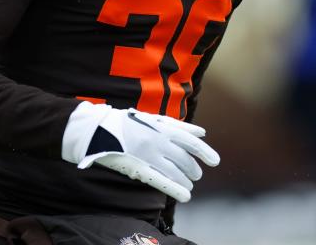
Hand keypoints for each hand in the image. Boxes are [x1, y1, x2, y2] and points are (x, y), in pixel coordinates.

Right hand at [61, 102, 219, 202]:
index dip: (205, 152)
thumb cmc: (129, 123)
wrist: (100, 129)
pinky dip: (175, 189)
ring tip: (190, 184)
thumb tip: (202, 132)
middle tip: (197, 174)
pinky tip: (186, 195)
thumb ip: (179, 126)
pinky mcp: (138, 168)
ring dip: (186, 179)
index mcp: (163, 127)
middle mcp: (158, 141)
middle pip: (184, 159)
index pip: (191, 141)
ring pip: (175, 172)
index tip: (215, 161)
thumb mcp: (154, 120)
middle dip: (193, 168)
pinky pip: (161, 181)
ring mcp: (148, 156)